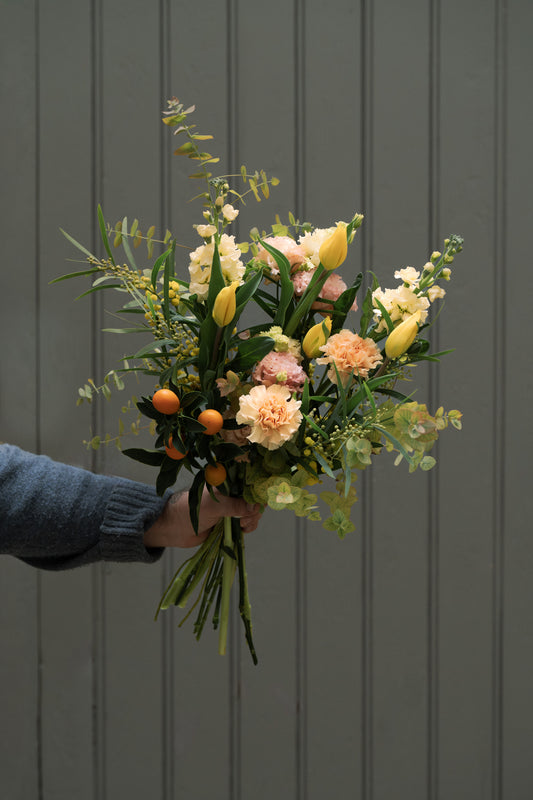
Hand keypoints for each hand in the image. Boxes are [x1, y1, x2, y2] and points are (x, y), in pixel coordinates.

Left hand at [143, 487, 261, 548]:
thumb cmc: (190, 510)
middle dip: (255, 509)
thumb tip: (256, 507)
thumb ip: (235, 506)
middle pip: (254, 498)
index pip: (249, 482)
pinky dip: (249, 526)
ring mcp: (231, 507)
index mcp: (226, 482)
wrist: (175, 528)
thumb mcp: (214, 507)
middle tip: (246, 518)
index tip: (260, 502)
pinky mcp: (230, 521)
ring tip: (242, 525)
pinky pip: (246, 522)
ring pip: (252, 511)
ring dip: (252, 519)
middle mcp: (230, 493)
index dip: (257, 491)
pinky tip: (243, 529)